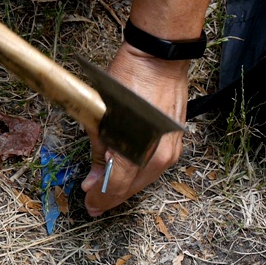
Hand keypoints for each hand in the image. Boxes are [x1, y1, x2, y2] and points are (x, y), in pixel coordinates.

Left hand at [81, 42, 188, 215]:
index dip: (100, 199)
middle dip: (111, 196)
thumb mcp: (102, 115)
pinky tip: (125, 171)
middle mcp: (158, 156)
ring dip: (125, 185)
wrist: (159, 59)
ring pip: (144, 180)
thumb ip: (98, 150)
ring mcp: (171, 150)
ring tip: (106, 187)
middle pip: (131, 188)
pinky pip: (154, 168)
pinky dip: (138, 173)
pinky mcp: (176, 143)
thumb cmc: (128, 80)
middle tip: (93, 201)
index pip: (115, 186)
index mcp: (138, 149)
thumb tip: (94, 179)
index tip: (89, 205)